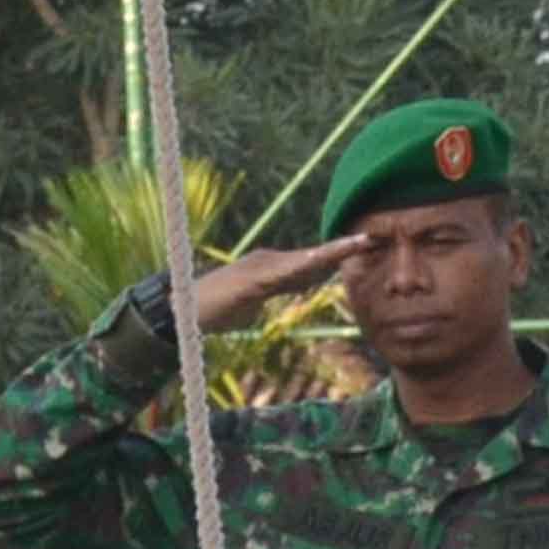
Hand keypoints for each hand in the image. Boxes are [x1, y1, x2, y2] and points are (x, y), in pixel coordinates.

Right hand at [186, 238, 370, 333]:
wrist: (178, 310)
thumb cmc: (211, 310)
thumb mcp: (246, 308)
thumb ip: (262, 300)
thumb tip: (267, 305)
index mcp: (271, 270)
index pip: (310, 263)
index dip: (336, 255)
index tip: (363, 248)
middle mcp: (267, 263)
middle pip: (312, 257)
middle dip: (342, 249)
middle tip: (371, 238)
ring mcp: (257, 269)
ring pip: (301, 261)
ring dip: (330, 253)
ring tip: (355, 244)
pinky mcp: (248, 281)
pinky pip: (279, 274)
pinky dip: (299, 268)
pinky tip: (317, 263)